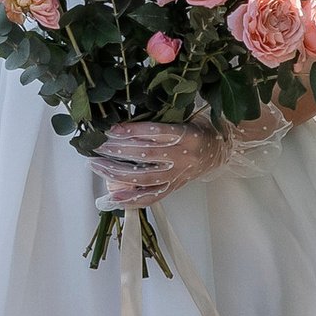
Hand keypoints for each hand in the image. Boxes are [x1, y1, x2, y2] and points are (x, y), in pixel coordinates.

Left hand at [91, 116, 227, 205]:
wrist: (219, 150)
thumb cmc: (198, 130)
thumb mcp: (183, 117)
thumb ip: (159, 122)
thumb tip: (123, 125)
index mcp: (186, 135)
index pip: (155, 133)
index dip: (131, 131)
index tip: (111, 129)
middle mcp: (182, 157)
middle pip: (145, 155)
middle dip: (117, 150)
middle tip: (97, 145)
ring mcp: (177, 175)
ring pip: (144, 177)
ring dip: (117, 173)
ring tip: (97, 165)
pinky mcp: (174, 187)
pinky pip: (151, 196)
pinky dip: (131, 199)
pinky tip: (113, 198)